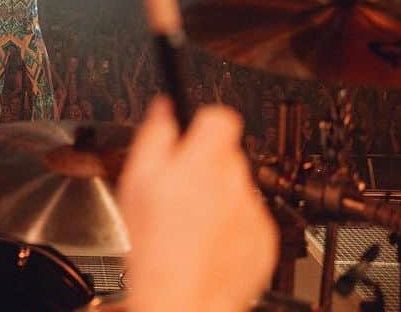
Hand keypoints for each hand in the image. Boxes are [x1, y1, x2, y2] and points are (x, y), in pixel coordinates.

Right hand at [120, 99, 276, 311]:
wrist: (183, 299)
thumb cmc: (156, 247)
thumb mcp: (137, 181)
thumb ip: (154, 135)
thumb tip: (164, 108)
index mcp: (206, 161)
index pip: (221, 117)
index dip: (202, 124)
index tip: (191, 136)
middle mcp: (235, 182)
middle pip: (227, 154)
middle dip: (206, 165)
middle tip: (180, 189)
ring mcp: (253, 212)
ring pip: (237, 189)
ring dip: (218, 198)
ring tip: (189, 223)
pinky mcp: (264, 240)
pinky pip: (248, 220)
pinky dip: (231, 227)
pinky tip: (206, 242)